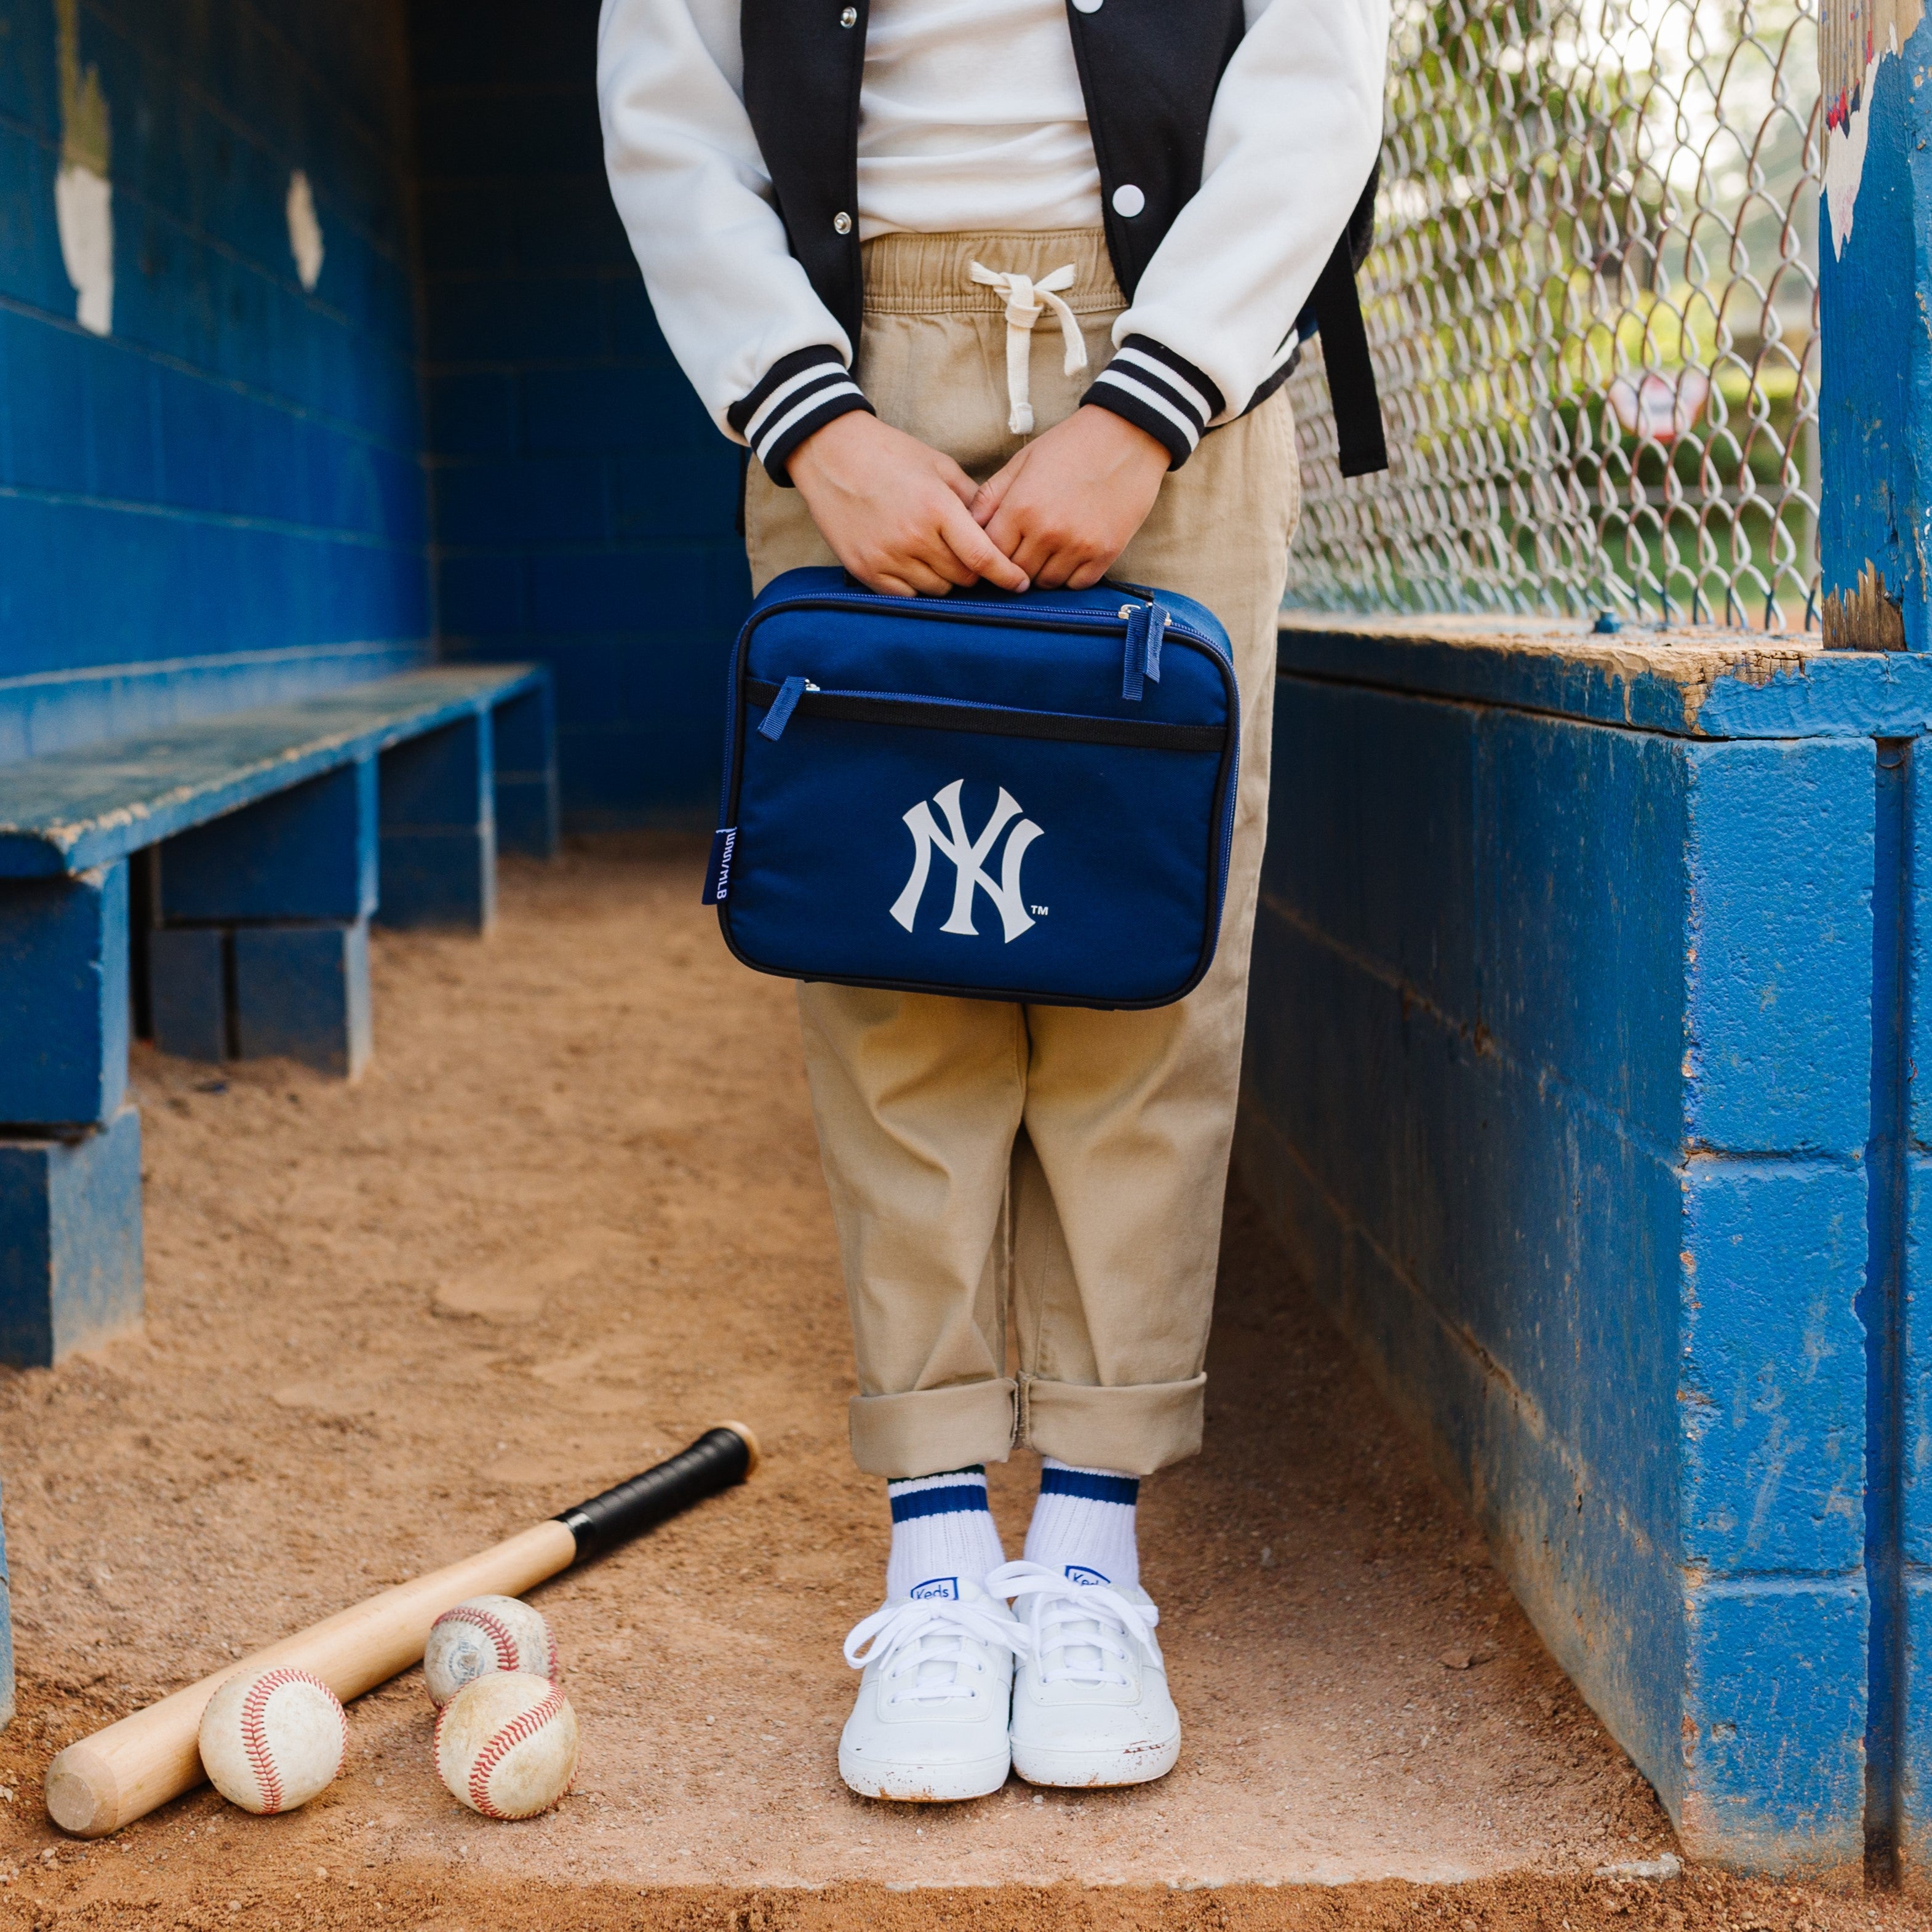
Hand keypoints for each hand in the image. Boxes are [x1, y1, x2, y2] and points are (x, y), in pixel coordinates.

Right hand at [787, 413, 1030, 597]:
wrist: (830, 454)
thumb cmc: (890, 455)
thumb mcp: (939, 465)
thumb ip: (971, 498)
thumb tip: (998, 527)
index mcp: (937, 508)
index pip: (983, 557)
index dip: (1007, 575)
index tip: (1020, 583)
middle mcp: (913, 538)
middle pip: (963, 578)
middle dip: (973, 570)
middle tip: (967, 554)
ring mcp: (887, 557)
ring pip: (937, 590)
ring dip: (945, 578)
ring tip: (935, 553)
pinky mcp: (865, 571)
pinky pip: (906, 595)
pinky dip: (917, 586)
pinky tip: (914, 564)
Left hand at [971, 406, 1168, 589]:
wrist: (1128, 436)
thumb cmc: (1071, 445)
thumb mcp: (1024, 460)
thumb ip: (991, 495)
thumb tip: (967, 526)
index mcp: (1022, 507)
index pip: (990, 552)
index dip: (988, 552)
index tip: (994, 548)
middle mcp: (1048, 532)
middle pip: (1016, 572)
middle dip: (1013, 564)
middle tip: (1021, 549)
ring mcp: (1079, 546)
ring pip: (1045, 582)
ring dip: (1041, 571)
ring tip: (1046, 549)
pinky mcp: (1105, 553)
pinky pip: (1076, 584)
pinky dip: (1069, 575)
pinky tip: (1070, 555)